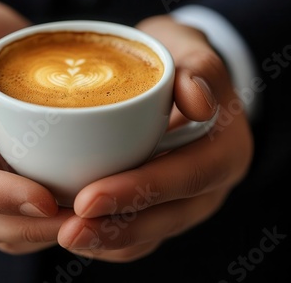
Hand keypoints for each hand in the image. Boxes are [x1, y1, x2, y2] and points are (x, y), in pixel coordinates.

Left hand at [57, 15, 253, 261]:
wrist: (177, 83)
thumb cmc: (176, 64)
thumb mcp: (188, 49)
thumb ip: (197, 65)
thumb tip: (200, 101)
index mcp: (225, 148)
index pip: (188, 175)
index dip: (140, 190)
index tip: (88, 198)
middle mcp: (210, 184)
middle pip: (167, 217)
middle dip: (116, 228)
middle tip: (69, 230)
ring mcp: (187, 201)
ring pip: (151, 235)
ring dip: (107, 241)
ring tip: (65, 237)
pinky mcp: (163, 208)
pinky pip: (139, 237)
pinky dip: (107, 241)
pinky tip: (72, 232)